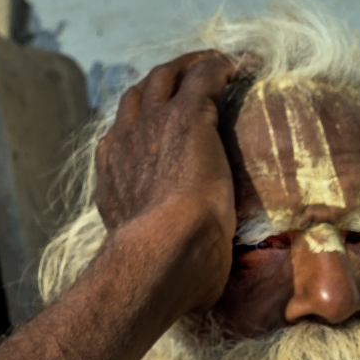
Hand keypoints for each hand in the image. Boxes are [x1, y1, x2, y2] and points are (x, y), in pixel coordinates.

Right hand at [92, 51, 241, 322]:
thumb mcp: (159, 264)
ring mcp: (153, 127)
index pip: (124, 140)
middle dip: (160, 84)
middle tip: (188, 80)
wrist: (161, 255)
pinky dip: (220, 65)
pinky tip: (243, 62)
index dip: (141, 129)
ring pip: (164, 77)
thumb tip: (198, 297)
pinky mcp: (187, 117)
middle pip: (138, 97)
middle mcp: (126, 144)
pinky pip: (203, 75)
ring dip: (189, 65)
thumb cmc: (167, 276)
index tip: (159, 128)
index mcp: (116, 179)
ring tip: (214, 63)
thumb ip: (173, 263)